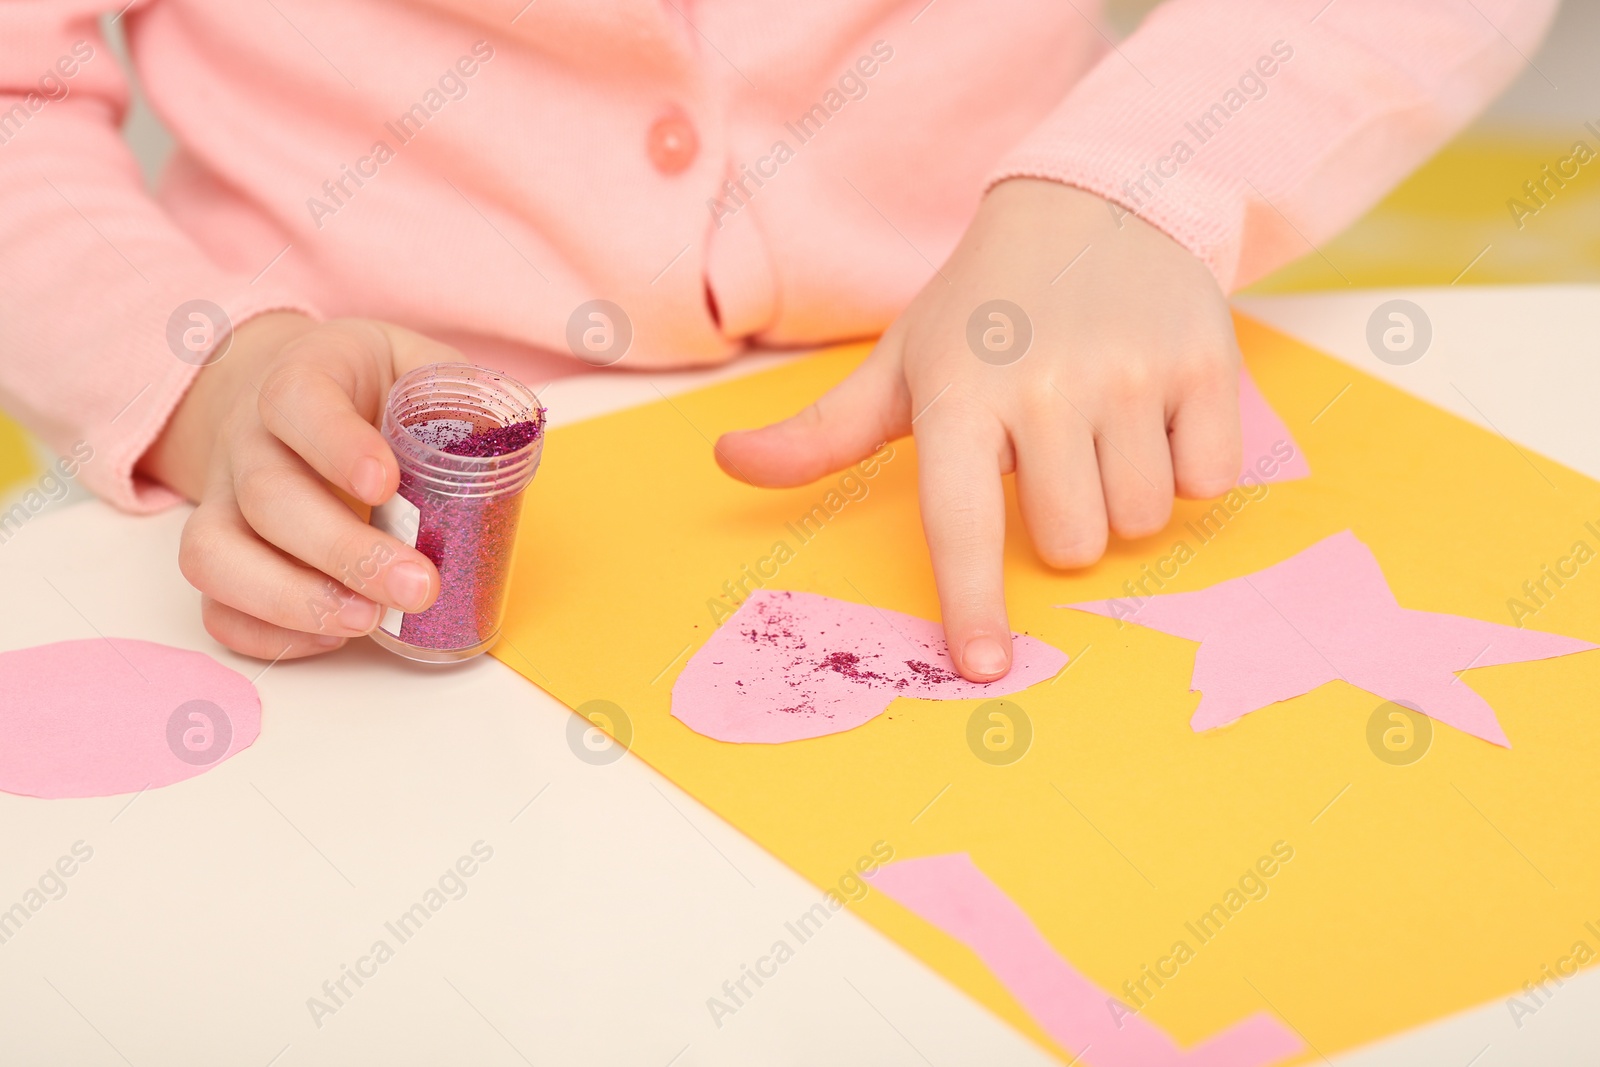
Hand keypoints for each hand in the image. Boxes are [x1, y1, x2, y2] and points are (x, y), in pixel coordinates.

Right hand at [141, 313, 461, 658]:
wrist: (293, 394)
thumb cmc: (370, 389)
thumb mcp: (416, 365)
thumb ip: (457, 396)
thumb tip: (505, 445)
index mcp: (300, 379)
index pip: (297, 400)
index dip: (336, 444)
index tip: (385, 484)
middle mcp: (248, 439)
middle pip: (267, 496)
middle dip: (343, 551)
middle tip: (418, 586)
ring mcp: (224, 501)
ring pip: (217, 554)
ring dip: (293, 600)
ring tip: (368, 622)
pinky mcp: (219, 554)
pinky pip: (214, 604)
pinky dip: (266, 632)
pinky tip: (334, 637)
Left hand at [716, 179, 1241, 681]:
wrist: (1095, 200)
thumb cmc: (985, 305)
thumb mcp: (903, 361)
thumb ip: (824, 431)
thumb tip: (731, 463)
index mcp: (958, 393)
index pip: (960, 521)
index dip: (971, 601)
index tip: (983, 667)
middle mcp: (1043, 384)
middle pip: (1071, 542)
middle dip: (1064, 521)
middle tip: (1054, 453)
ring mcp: (1131, 373)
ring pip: (1141, 518)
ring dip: (1124, 494)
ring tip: (1101, 423)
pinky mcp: (1208, 364)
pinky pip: (1209, 480)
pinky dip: (1187, 464)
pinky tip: (1156, 409)